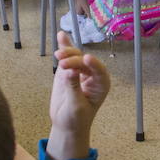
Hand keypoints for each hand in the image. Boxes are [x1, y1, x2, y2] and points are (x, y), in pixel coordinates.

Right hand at [48, 31, 110, 159]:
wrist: (66, 124)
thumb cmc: (75, 118)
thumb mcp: (75, 106)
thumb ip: (73, 88)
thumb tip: (70, 71)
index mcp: (102, 84)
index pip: (100, 71)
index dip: (93, 63)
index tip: (85, 58)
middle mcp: (93, 75)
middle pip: (84, 62)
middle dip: (74, 60)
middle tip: (62, 64)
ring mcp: (80, 71)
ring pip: (76, 57)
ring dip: (67, 53)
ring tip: (58, 55)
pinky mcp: (68, 70)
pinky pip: (67, 57)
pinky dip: (64, 47)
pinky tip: (61, 35)